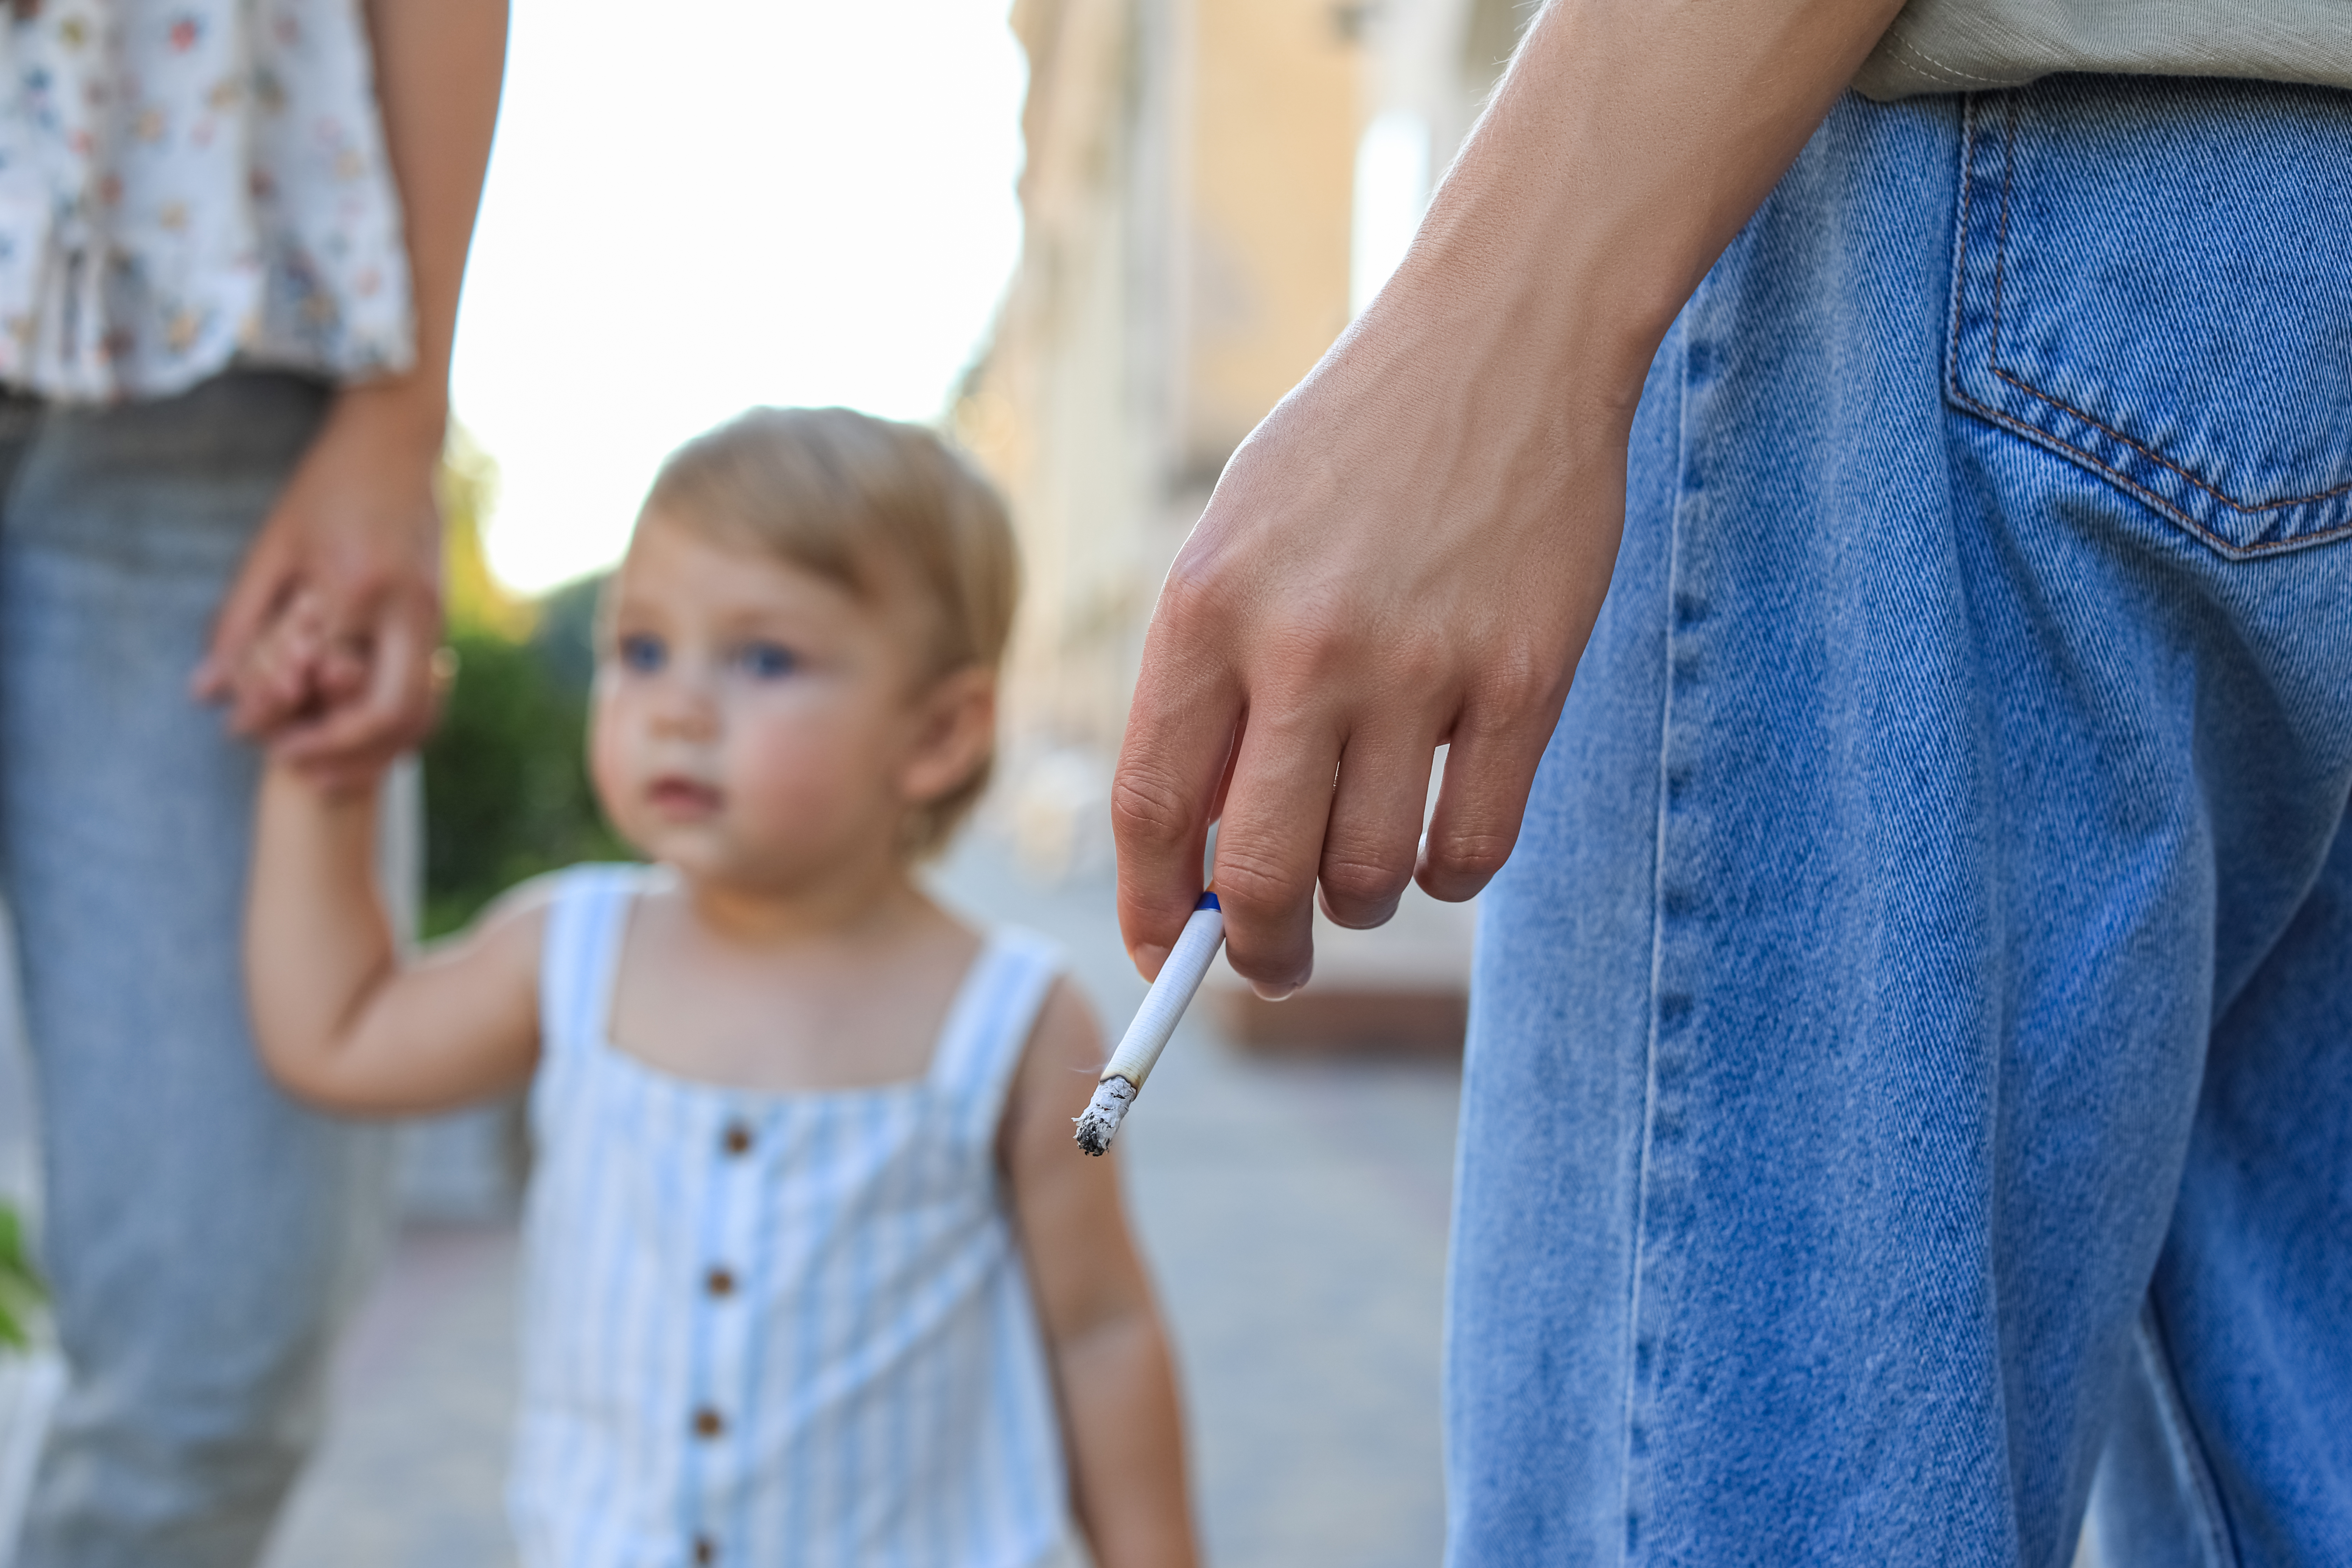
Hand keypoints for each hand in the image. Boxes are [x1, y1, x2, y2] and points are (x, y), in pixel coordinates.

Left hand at [193, 380, 447, 785]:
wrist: (395, 444)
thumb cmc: (326, 487)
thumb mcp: (271, 548)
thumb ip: (242, 623)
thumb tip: (207, 693)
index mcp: (360, 587)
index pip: (329, 682)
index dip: (292, 721)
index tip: (254, 737)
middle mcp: (410, 608)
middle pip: (394, 715)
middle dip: (345, 753)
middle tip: (294, 765)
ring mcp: (436, 615)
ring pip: (424, 713)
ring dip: (379, 752)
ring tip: (329, 768)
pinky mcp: (442, 617)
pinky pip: (430, 693)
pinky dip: (399, 728)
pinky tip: (361, 735)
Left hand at [1109, 0, 1901, 995]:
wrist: (1500, 337)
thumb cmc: (1350, 454)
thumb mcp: (1237, 544)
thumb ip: (1209, 689)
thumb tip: (1201, 854)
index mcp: (1207, 608)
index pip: (1151, 811)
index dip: (1150, 911)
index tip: (1161, 961)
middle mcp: (1303, 645)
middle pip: (1259, 874)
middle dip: (1256, 953)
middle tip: (1271, 965)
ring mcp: (1420, 664)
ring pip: (1369, 877)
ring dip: (1358, 904)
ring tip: (1363, 870)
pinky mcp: (1525, 677)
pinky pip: (1473, 848)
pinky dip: (1448, 874)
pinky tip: (1440, 840)